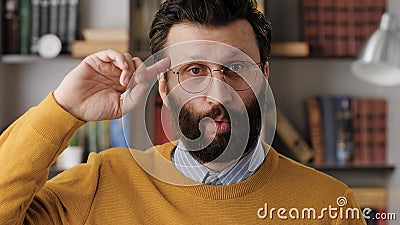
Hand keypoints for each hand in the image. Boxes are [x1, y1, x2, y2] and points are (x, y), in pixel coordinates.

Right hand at [53, 50, 169, 120]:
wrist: (73, 108)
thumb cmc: (95, 109)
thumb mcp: (121, 108)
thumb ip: (135, 97)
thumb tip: (145, 82)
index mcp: (124, 85)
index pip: (142, 74)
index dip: (155, 68)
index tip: (168, 62)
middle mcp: (117, 74)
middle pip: (137, 64)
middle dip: (141, 70)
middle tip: (136, 81)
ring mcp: (108, 67)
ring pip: (127, 57)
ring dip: (130, 67)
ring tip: (124, 81)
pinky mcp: (97, 60)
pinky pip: (113, 53)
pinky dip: (120, 58)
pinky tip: (122, 68)